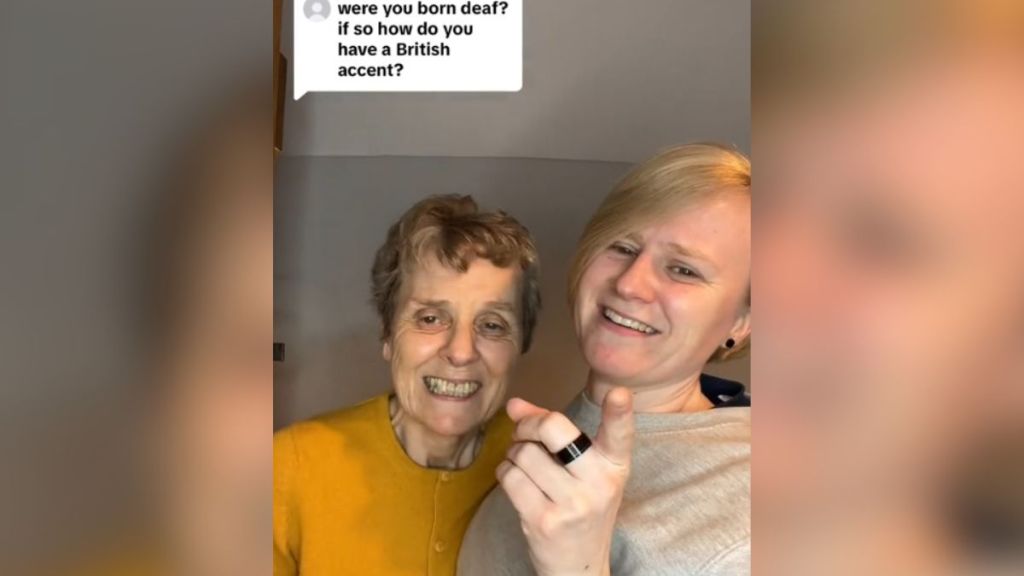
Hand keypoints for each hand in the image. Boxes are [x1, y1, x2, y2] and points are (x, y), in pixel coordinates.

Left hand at [497, 387, 634, 575]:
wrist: (579, 566)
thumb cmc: (579, 507)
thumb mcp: (581, 471)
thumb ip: (552, 433)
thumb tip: (514, 405)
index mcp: (614, 466)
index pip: (620, 435)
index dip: (620, 413)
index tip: (619, 393)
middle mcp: (599, 483)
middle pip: (553, 429)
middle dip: (529, 425)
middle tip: (525, 434)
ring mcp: (572, 504)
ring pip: (524, 452)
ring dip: (514, 453)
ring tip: (524, 465)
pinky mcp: (544, 520)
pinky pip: (510, 477)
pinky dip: (505, 472)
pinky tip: (516, 481)